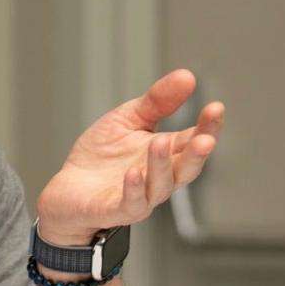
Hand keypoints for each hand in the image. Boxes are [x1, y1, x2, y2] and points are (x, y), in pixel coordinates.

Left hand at [36, 69, 222, 243]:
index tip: (216, 108)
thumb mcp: (128, 119)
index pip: (193, 140)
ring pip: (161, 186)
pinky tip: (133, 174)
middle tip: (206, 138)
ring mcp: (141, 197)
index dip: (207, 126)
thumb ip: (157, 101)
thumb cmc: (102, 156)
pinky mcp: (117, 210)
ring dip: (162, 166)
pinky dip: (134, 189)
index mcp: (166, 153)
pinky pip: (132, 203)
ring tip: (160, 143)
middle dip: (197, 153)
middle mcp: (159, 177)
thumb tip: (188, 76)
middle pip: (186, 168)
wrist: (68, 189)